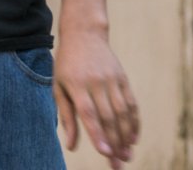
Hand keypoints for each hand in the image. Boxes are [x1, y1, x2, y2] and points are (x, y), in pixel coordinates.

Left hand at [54, 29, 138, 168]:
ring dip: (126, 136)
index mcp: (76, 84)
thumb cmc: (67, 65)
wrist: (84, 35)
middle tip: (119, 164)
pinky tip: (134, 138)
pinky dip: (134, 122)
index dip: (97, 133)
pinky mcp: (123, 78)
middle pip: (108, 117)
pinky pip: (131, 103)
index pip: (88, 113)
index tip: (105, 152)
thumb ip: (66, 116)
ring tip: (127, 155)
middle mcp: (95, 82)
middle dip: (114, 142)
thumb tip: (71, 145)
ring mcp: (111, 79)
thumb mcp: (58, 87)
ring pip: (122, 112)